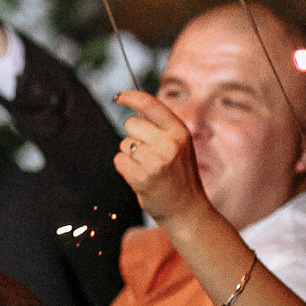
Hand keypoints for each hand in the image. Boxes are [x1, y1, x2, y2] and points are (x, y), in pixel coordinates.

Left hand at [112, 89, 207, 225]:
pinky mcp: (142, 177)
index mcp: (180, 131)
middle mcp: (169, 143)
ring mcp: (156, 161)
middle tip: (148, 154)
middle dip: (133, 136)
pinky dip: (125, 168)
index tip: (119, 97)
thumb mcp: (179, 145)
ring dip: (130, 155)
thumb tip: (134, 108)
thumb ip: (161, 127)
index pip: (151, 105)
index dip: (132, 97)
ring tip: (148, 168)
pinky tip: (140, 177)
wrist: (186, 209)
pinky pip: (119, 160)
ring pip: (124, 144)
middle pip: (131, 124)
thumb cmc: (178, 175)